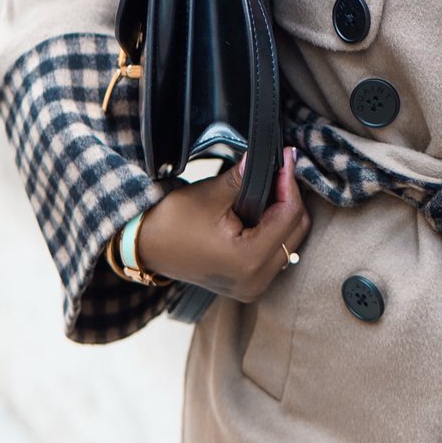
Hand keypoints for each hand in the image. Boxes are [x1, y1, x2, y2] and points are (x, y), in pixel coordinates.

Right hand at [137, 146, 310, 301]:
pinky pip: (277, 251)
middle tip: (279, 168)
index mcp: (248, 261)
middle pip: (296, 231)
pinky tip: (264, 206)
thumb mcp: (211, 195)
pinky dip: (275, 228)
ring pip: (290, 241)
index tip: (285, 156)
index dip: (289, 182)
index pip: (289, 216)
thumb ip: (247, 177)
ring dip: (284, 212)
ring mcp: (253, 286)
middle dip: (290, 196)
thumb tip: (271, 156)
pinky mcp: (248, 283)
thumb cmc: (172, 222)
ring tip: (271, 184)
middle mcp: (255, 281)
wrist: (145, 247)